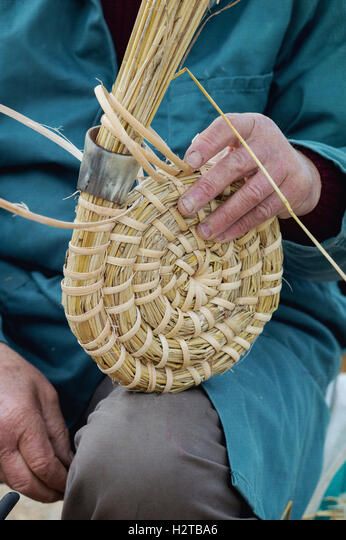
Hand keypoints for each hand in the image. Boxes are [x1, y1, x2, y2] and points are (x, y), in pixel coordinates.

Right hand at [0, 343, 71, 501]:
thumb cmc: (16, 375)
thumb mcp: (46, 395)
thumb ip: (58, 430)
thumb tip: (68, 459)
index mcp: (20, 422)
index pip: (44, 466)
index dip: (60, 480)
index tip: (70, 482)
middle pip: (25, 483)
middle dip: (47, 493)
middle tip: (61, 491)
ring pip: (11, 482)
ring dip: (31, 485)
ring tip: (48, 478)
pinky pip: (0, 474)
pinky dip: (16, 476)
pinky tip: (28, 467)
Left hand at [178, 113, 320, 240]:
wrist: (298, 169)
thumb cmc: (253, 155)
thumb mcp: (238, 143)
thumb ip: (213, 151)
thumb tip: (179, 174)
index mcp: (250, 125)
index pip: (227, 127)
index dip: (207, 144)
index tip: (188, 163)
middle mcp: (268, 143)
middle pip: (235, 165)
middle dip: (207, 188)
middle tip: (185, 207)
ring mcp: (282, 167)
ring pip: (250, 194)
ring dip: (223, 216)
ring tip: (202, 231)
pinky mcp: (291, 191)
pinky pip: (261, 212)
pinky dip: (240, 226)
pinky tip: (222, 236)